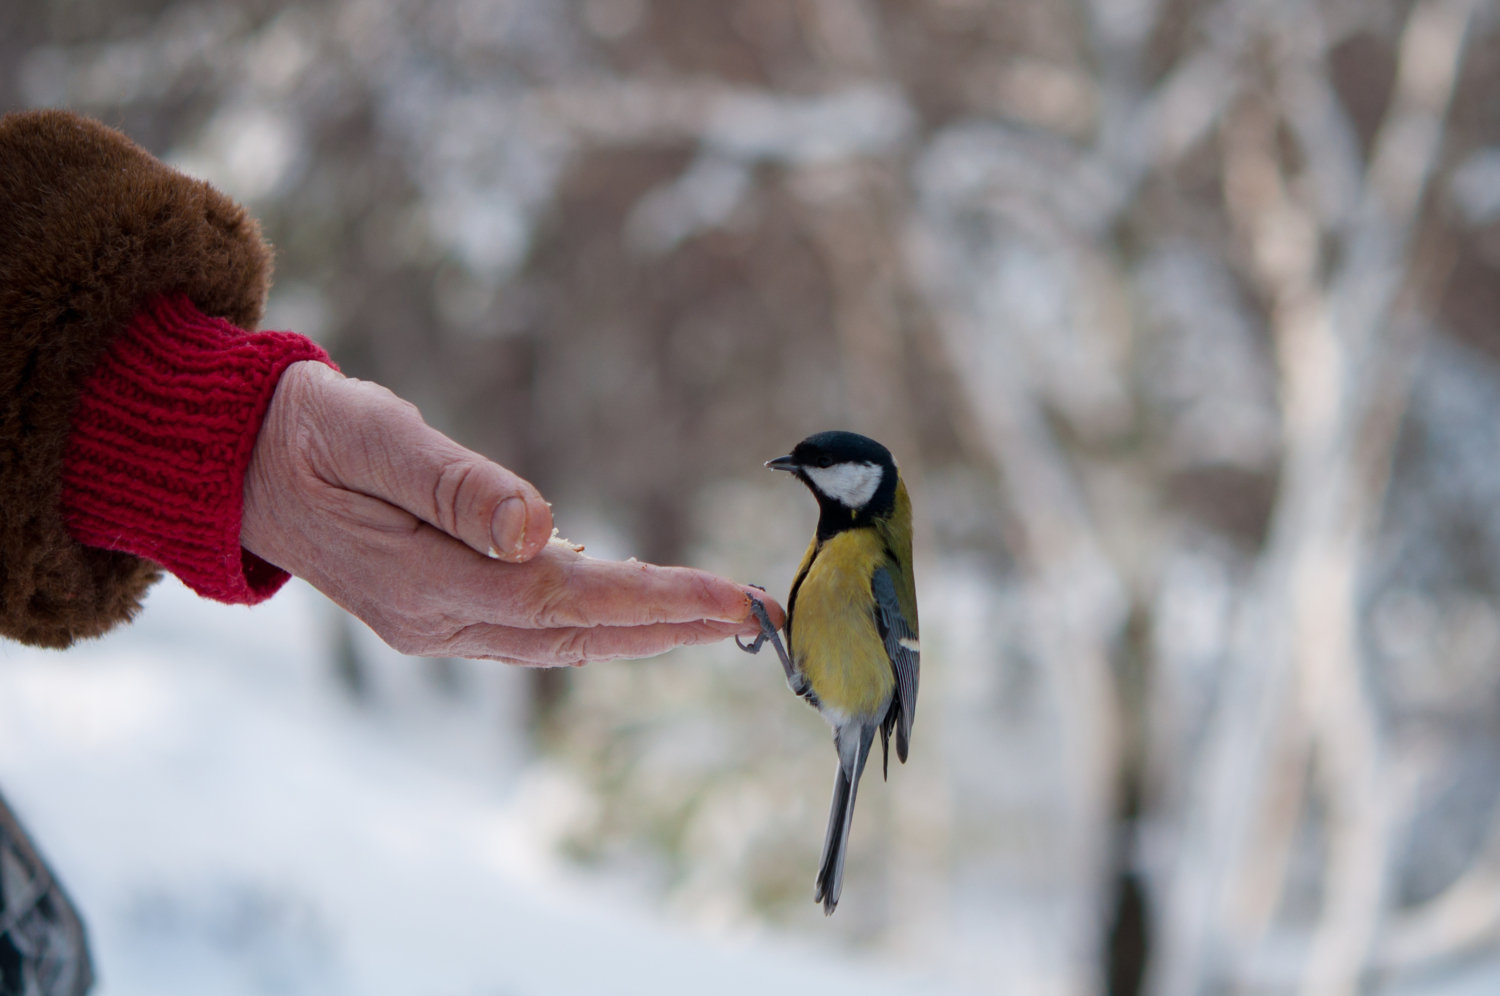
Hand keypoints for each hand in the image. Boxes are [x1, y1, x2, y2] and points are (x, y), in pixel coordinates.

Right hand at [240, 361, 783, 664]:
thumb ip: (455, 484)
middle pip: (577, 636)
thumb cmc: (303, 431)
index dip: (655, 602)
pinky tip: (631, 604)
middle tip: (759, 616)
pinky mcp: (435, 611)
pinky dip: (593, 621)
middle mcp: (435, 622)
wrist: (233, 464)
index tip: (732, 599)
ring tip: (718, 616)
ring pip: (560, 641)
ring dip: (642, 630)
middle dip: (672, 626)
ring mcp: (433, 625)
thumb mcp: (372, 435)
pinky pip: (532, 628)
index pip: (567, 603)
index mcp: (425, 583)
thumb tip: (541, 531)